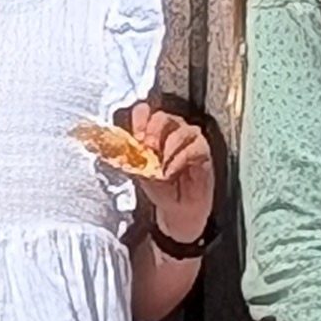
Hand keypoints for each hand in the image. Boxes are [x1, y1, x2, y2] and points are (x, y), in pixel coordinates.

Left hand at [123, 101, 215, 246]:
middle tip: (148, 150)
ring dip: (168, 149)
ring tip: (161, 167)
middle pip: (162, 117)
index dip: (139, 120)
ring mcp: (188, 138)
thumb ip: (131, 159)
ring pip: (180, 130)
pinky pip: (193, 147)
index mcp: (153, 130)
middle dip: (153, 134)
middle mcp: (171, 129)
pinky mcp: (202, 150)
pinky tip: (172, 171)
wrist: (177, 208)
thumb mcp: (140, 172)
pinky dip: (180, 159)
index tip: (136, 137)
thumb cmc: (161, 187)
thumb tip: (118, 150)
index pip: (144, 112)